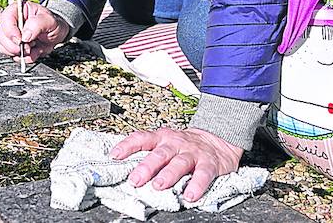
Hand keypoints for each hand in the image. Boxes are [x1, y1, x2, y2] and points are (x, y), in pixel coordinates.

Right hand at [0, 0, 70, 62]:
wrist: (58, 33)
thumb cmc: (52, 23)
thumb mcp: (49, 20)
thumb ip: (37, 25)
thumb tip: (25, 36)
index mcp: (18, 10)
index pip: (6, 19)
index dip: (10, 31)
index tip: (20, 40)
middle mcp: (12, 22)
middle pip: (1, 35)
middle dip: (15, 45)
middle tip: (29, 47)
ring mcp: (11, 35)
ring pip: (4, 47)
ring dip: (19, 52)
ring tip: (33, 48)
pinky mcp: (14, 47)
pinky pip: (12, 56)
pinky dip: (24, 58)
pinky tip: (34, 52)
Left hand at [111, 127, 242, 201]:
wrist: (217, 141)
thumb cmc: (185, 146)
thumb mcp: (166, 144)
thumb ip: (150, 154)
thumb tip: (126, 169)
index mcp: (162, 138)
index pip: (142, 138)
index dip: (127, 145)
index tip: (114, 155)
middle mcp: (176, 143)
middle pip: (160, 153)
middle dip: (146, 167)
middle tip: (135, 180)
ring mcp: (193, 153)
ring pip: (179, 163)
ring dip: (168, 175)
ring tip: (159, 186)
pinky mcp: (209, 163)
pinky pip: (203, 174)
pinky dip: (197, 185)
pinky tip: (190, 195)